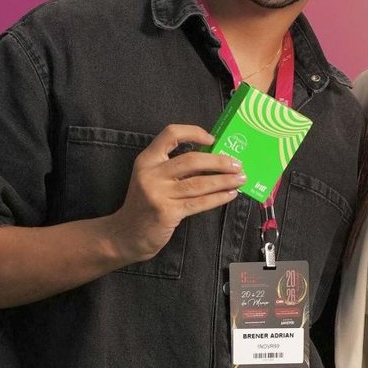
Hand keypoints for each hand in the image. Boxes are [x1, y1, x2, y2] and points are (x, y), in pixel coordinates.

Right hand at [103, 123, 244, 264]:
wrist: (127, 234)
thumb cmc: (145, 204)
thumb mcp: (153, 179)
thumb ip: (175, 168)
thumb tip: (213, 160)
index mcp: (147, 159)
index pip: (170, 134)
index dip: (193, 132)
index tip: (212, 139)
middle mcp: (151, 174)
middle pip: (191, 160)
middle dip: (219, 161)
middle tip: (237, 164)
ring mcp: (158, 194)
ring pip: (199, 183)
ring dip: (224, 181)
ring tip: (240, 179)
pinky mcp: (167, 212)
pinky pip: (199, 203)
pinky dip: (218, 198)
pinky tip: (230, 194)